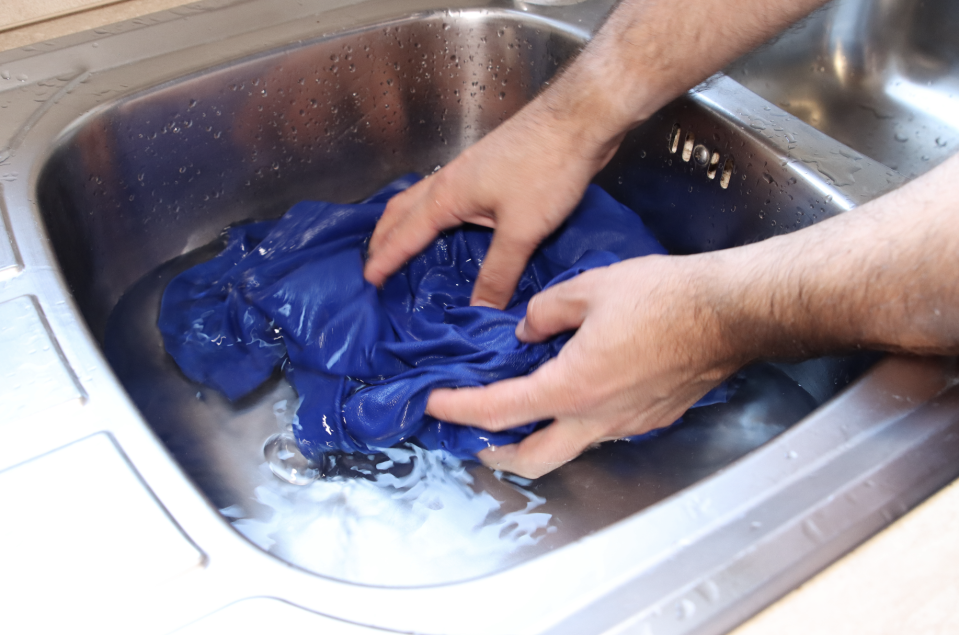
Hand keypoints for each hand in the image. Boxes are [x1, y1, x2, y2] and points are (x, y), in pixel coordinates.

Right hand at [363, 100, 623, 308]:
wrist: (579, 119)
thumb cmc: (547, 168)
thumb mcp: (522, 230)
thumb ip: (499, 272)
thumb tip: (480, 310)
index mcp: (447, 194)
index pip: (404, 234)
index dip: (385, 259)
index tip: (368, 281)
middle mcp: (450, 179)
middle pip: (402, 210)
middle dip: (384, 238)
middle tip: (375, 264)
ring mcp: (469, 170)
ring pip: (423, 200)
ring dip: (406, 223)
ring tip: (402, 245)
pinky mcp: (490, 168)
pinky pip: (447, 197)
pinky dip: (434, 214)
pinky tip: (452, 226)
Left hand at [425, 255, 740, 477]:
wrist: (731, 313)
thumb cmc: (665, 296)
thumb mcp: (590, 287)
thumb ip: (546, 312)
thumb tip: (528, 331)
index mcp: (572, 386)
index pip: (498, 409)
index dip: (459, 409)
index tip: (435, 406)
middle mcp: (597, 418)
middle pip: (532, 459)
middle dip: (496, 454)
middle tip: (474, 438)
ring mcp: (627, 425)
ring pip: (570, 448)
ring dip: (537, 438)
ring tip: (522, 415)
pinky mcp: (651, 419)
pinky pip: (603, 431)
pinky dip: (576, 422)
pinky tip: (578, 394)